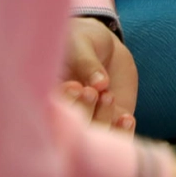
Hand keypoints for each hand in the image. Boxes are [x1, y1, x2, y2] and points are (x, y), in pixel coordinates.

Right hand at [63, 16, 137, 130]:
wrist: (102, 45)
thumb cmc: (82, 40)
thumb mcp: (81, 45)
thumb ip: (87, 63)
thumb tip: (102, 83)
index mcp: (48, 96)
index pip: (52, 109)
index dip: (64, 102)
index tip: (75, 85)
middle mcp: (67, 114)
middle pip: (72, 128)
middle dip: (83, 111)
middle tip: (92, 91)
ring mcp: (90, 119)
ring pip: (95, 135)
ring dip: (103, 121)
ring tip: (108, 96)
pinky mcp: (112, 120)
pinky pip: (116, 135)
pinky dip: (122, 132)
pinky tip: (127, 118)